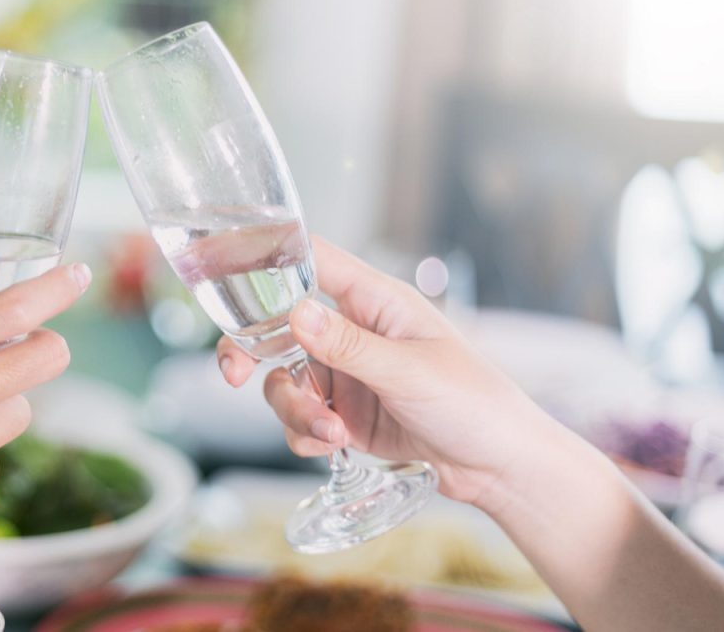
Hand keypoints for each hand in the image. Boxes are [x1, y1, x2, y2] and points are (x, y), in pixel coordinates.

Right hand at [216, 236, 556, 506]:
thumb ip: (349, 346)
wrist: (499, 467)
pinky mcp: (346, 416)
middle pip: (278, 327)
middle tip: (234, 375)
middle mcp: (354, 332)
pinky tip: (333, 447)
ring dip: (294, 410)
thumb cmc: (475, 402)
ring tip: (329, 435)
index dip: (268, 256)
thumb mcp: (410, 371)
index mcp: (376, 301)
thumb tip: (296, 313)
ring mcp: (347, 376)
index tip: (224, 265)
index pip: (313, 260)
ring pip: (286, 381)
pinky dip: (305, 434)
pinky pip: (301, 419)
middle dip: (251, 352)